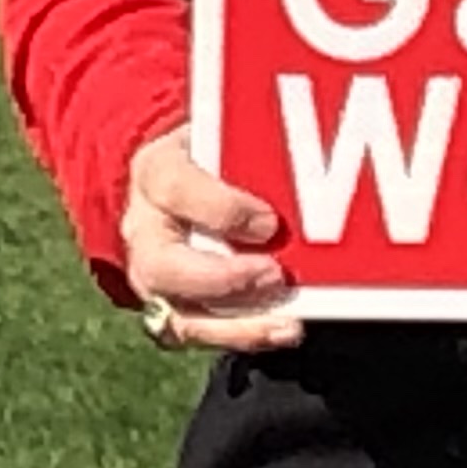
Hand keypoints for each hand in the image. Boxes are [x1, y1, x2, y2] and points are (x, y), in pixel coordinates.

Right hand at [123, 129, 301, 352]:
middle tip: (275, 276)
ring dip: (235, 325)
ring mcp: (151, 276)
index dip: (221, 209)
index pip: (177, 189)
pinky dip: (239, 336)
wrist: (171, 181)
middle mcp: (144, 231)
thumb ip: (257, 141)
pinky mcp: (167, 308)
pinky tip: (281, 331)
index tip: (270, 221)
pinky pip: (194, 334)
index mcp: (156, 173)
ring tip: (287, 324)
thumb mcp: (224, 131)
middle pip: (164, 267)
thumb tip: (322, 131)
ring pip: (177, 314)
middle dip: (223, 279)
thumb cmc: (213, 153)